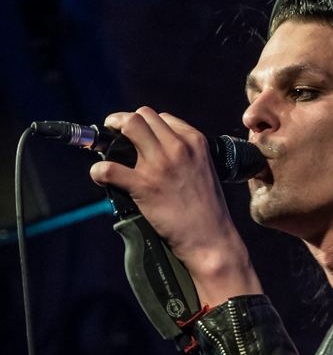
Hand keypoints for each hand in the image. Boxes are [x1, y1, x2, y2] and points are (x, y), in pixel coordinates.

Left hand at [89, 106, 262, 305]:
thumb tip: (158, 152)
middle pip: (142, 115)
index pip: (161, 118)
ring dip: (110, 132)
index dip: (146, 124)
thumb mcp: (205, 170)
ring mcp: (160, 165)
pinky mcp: (144, 186)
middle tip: (115, 131)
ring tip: (104, 145)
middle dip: (123, 120)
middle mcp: (178, 147)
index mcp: (195, 142)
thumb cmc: (209, 211)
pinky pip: (110, 167)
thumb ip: (186, 156)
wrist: (211, 239)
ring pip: (128, 125)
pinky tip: (99, 176)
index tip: (137, 134)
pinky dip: (99, 170)